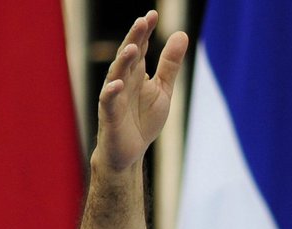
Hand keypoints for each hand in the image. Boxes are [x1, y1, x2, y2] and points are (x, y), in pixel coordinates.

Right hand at [94, 10, 187, 171]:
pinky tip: (118, 84)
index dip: (145, 32)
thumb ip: (170, 64)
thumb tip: (182, 34)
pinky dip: (112, 93)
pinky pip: (108, 102)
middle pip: (128, 56)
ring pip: (116, 75)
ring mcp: (114, 97)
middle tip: (143, 21)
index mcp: (136, 73)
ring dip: (123, 62)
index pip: (140, 47)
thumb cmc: (143, 119)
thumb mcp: (163, 89)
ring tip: (132, 48)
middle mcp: (123, 80)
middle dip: (134, 39)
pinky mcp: (109, 115)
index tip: (153, 14)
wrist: (130, 152)